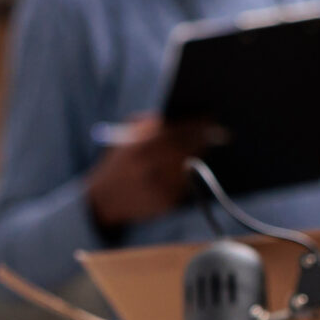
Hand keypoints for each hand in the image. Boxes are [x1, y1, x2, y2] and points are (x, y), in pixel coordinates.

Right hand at [84, 114, 218, 232]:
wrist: (102, 202)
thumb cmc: (119, 162)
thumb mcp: (124, 137)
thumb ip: (146, 123)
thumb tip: (179, 114)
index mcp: (135, 150)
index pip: (172, 134)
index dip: (194, 125)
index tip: (209, 117)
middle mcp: (146, 171)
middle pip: (185, 151)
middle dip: (203, 139)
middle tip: (217, 131)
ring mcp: (156, 189)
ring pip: (188, 167)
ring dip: (199, 155)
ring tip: (204, 145)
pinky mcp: (164, 205)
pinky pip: (185, 184)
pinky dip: (190, 173)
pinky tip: (189, 166)